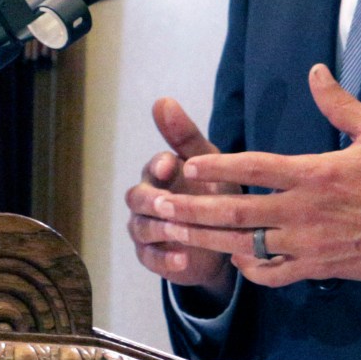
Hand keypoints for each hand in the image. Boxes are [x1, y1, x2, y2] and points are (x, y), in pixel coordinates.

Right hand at [125, 97, 238, 297]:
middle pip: (137, 197)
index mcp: (160, 174)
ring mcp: (146, 228)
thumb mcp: (207, 162)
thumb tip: (162, 100)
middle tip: (167, 202)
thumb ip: (185, 136)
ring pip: (142, 227)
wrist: (223, 237)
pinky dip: (165, 259)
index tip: (170, 165)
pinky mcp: (152, 256)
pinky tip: (183, 259)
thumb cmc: (212, 190)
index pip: (153, 166)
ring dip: (159, 228)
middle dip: (151, 199)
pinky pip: (151, 258)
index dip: (159, 165)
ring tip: (177, 231)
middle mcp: (148, 199)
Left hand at [146, 65, 360, 289]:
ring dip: (205, 240)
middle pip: (235, 211)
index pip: (254, 167)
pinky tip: (234, 258)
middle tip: (158, 206)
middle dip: (191, 209)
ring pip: (244, 244)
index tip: (190, 165)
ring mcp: (306, 244)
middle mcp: (302, 211)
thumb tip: (315, 71)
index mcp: (314, 174)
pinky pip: (271, 273)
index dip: (218, 167)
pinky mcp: (316, 268)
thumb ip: (340, 104)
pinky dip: (249, 267)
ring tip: (173, 235)